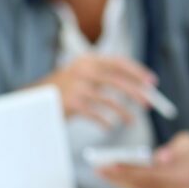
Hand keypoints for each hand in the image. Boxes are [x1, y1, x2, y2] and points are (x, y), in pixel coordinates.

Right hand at [35, 55, 155, 127]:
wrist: (35, 100)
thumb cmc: (66, 89)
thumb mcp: (83, 75)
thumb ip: (105, 76)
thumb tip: (138, 86)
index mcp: (89, 60)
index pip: (119, 62)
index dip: (138, 72)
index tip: (153, 82)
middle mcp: (83, 70)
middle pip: (118, 81)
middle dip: (136, 93)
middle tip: (148, 104)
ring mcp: (77, 86)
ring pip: (109, 100)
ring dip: (124, 112)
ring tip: (131, 122)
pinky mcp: (72, 103)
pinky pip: (96, 114)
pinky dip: (105, 122)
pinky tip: (109, 127)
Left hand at [98, 131, 188, 187]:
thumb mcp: (187, 141)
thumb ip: (173, 149)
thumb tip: (159, 158)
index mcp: (185, 175)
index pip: (150, 174)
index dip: (128, 170)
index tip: (109, 166)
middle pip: (142, 186)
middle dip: (118, 177)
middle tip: (98, 167)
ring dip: (122, 183)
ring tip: (105, 171)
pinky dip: (133, 187)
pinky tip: (120, 179)